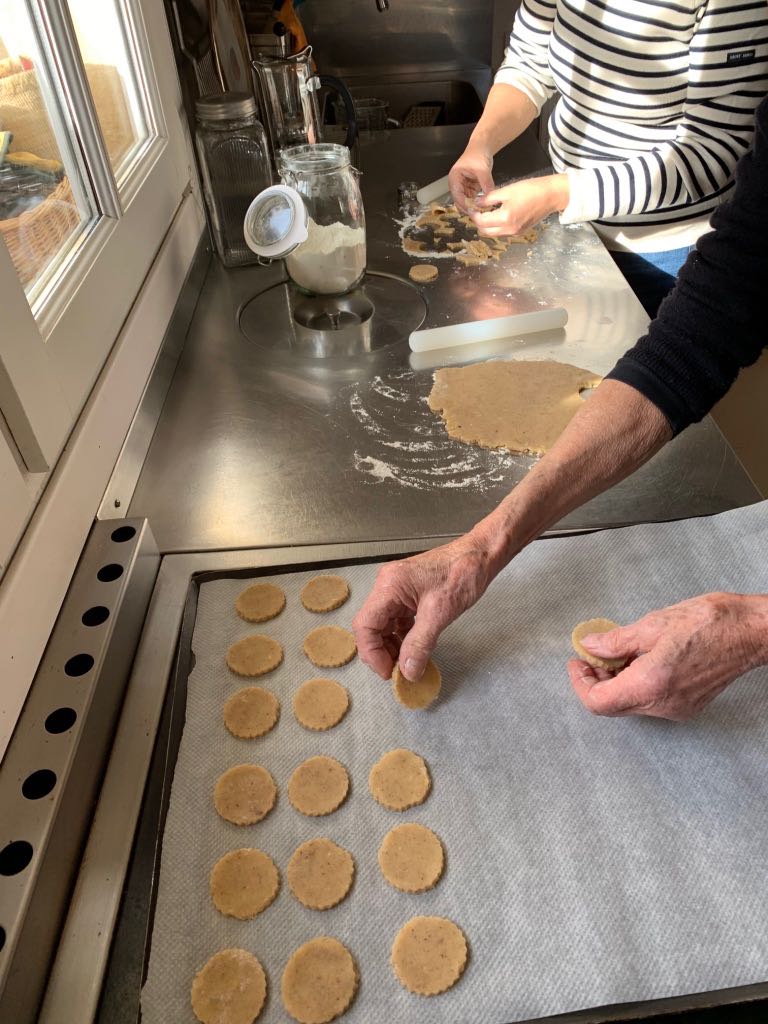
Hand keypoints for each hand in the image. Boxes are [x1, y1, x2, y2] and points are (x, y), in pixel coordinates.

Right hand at [352, 533, 498, 681]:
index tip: (389, 672)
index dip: (372, 653)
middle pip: (370, 627)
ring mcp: (396, 589)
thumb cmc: (462, 573)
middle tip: (399, 672)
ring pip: (383, 625)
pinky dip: (402, 636)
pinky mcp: (408, 593)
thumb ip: (420, 644)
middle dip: (381, 652)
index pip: (365, 626)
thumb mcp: (440, 614)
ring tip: (408, 663)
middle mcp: (387, 586)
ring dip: (392, 646)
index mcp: (389, 586)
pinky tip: (414, 648)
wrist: (480, 556)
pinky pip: (396, 619)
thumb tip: (408, 672)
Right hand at [448, 145, 494, 211]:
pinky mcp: (471, 189)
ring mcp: (464, 187)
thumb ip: (486, 183)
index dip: (464, 205)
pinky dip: (479, 202)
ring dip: (474, 206)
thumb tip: (490, 197)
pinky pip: (474, 199)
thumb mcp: (482, 169)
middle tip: (478, 215)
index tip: (472, 212)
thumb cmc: (477, 154)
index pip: (457, 196)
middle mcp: (457, 185)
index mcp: (454, 178)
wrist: (482, 147)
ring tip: (483, 211)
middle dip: (469, 208)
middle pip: (461, 201)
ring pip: (468, 202)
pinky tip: (485, 205)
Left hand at [471, 174, 568, 236]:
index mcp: (505, 218)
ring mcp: (515, 232)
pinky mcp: (521, 232)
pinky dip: (497, 226)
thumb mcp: (506, 191)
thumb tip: (477, 203)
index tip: (471, 208)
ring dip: (488, 225)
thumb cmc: (530, 190)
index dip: (474, 215)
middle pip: (486, 231)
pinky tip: (498, 215)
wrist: (550, 195)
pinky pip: (503, 232)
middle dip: (479, 222)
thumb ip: (489, 198)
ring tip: (487, 212)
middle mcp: (509, 229)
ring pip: (494, 233)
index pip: (482, 222)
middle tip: (477, 211)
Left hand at [569, 592, 767, 720]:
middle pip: (613, 705)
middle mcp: (663, 704)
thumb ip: (616, 641)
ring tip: (621, 651)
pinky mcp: (688, 706)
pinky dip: (638, 683)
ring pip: (632, 703)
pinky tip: (642, 659)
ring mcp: (677, 709)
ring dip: (618, 680)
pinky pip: (651, 701)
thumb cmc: (710, 623)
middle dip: (598, 679)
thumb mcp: (653, 624)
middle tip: (595, 654)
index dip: (581, 683)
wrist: (750, 632)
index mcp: (650, 684)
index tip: (578, 663)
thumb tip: (591, 646)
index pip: (598, 702)